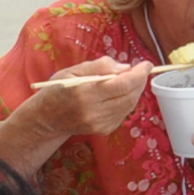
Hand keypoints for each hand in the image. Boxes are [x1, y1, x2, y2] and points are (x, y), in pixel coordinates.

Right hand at [18, 61, 152, 140]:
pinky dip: (128, 101)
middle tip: (141, 70)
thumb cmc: (59, 90)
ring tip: (132, 79)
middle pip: (129, 95)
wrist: (47, 119)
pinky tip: (121, 93)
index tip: (146, 64)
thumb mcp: (73, 70)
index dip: (138, 74)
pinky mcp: (103, 130)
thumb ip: (100, 66)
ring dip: (136, 90)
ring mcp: (99, 124)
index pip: (121, 84)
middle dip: (140, 81)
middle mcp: (93, 111)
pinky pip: (124, 113)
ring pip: (129, 105)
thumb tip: (125, 67)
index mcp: (84, 93)